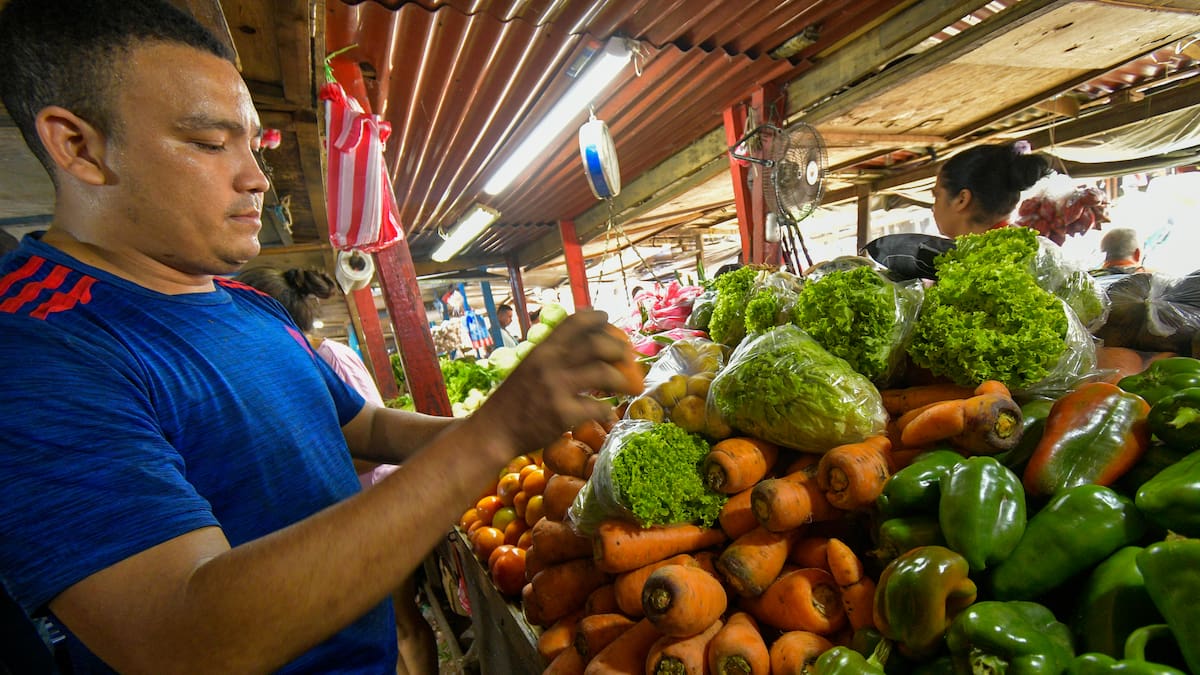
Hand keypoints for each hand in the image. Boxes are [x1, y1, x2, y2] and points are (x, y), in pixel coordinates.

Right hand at [470, 310, 629, 452]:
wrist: (493, 431)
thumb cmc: (513, 400)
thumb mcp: (528, 367)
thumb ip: (552, 355)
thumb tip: (584, 343)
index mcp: (542, 350)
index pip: (575, 322)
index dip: (597, 318)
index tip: (608, 321)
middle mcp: (550, 364)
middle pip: (597, 344)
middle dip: (619, 348)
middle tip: (626, 356)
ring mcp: (557, 389)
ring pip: (605, 373)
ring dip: (623, 379)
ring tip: (629, 386)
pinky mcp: (563, 415)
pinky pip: (598, 407)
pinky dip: (607, 410)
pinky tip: (608, 412)